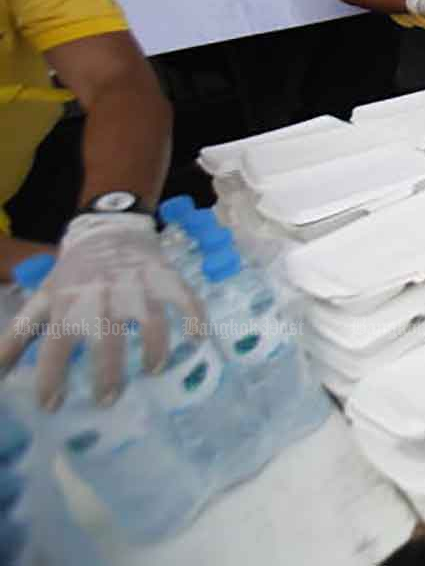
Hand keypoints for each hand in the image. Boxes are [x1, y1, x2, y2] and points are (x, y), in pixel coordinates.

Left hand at [0, 213, 203, 408]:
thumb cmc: (72, 273)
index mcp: (67, 303)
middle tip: (107, 400)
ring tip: (153, 371)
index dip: (51, 378)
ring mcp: (137, 286)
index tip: (51, 405)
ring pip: (150, 319)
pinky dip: (195, 318)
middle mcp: (102, 296)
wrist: (109, 228)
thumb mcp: (41, 299)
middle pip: (105, 337)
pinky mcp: (165, 277)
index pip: (54, 345)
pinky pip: (185, 298)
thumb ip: (17, 337)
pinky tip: (197, 339)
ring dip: (154, 348)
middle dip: (107, 372)